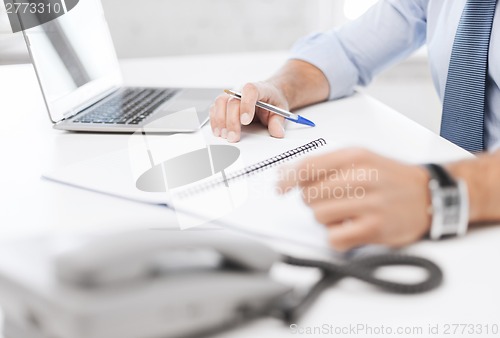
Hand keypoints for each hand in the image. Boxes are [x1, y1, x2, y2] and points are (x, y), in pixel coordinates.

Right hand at [210, 82, 288, 142]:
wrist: (268, 95)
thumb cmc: (272, 101)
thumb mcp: (280, 110)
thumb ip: (278, 121)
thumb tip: (278, 132)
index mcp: (259, 89)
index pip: (250, 91)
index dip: (246, 105)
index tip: (246, 121)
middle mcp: (242, 90)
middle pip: (233, 101)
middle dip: (232, 121)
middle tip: (233, 137)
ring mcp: (231, 95)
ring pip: (220, 102)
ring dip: (220, 120)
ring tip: (223, 135)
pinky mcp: (225, 102)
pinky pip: (215, 108)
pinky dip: (215, 120)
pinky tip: (218, 131)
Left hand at [277, 148, 431, 251]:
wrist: (429, 196)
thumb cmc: (390, 178)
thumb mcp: (361, 158)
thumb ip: (324, 164)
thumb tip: (286, 175)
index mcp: (355, 156)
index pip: (306, 167)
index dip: (287, 180)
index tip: (280, 188)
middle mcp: (362, 177)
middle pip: (309, 194)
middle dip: (312, 200)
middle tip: (328, 201)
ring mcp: (370, 204)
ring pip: (318, 216)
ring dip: (325, 219)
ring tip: (343, 214)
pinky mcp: (374, 229)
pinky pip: (334, 238)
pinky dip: (336, 237)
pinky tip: (349, 229)